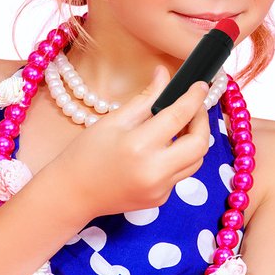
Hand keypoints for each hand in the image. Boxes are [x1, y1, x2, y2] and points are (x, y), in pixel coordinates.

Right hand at [50, 65, 211, 222]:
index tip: (201, 84)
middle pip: (200, 144)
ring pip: (196, 160)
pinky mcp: (160, 199)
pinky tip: (164, 148)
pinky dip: (179, 157)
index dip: (194, 97)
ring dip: (195, 139)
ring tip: (182, 124)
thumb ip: (146, 98)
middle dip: (202, 121)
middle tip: (195, 106)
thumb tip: (164, 74)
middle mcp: (154, 171)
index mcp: (139, 146)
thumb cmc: (87, 153)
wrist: (72, 194)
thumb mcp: (114, 120)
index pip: (179, 116)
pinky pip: (181, 174)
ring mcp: (159, 189)